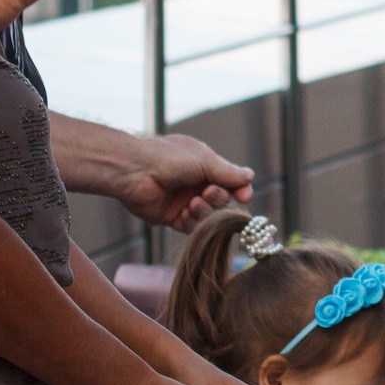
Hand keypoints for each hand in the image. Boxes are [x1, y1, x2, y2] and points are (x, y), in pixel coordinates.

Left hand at [104, 132, 252, 229]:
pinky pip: (190, 225)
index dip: (239, 188)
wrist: (134, 172)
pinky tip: (184, 213)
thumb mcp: (204, 161)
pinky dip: (191, 221)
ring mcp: (183, 200)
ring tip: (193, 203)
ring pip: (207, 213)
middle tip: (208, 193)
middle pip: (221, 198)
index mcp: (203, 164)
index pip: (230, 179)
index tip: (244, 195)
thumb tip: (250, 176)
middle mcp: (195, 183)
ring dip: (204, 210)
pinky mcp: (171, 216)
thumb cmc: (168, 159)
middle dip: (218, 197)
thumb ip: (228, 173)